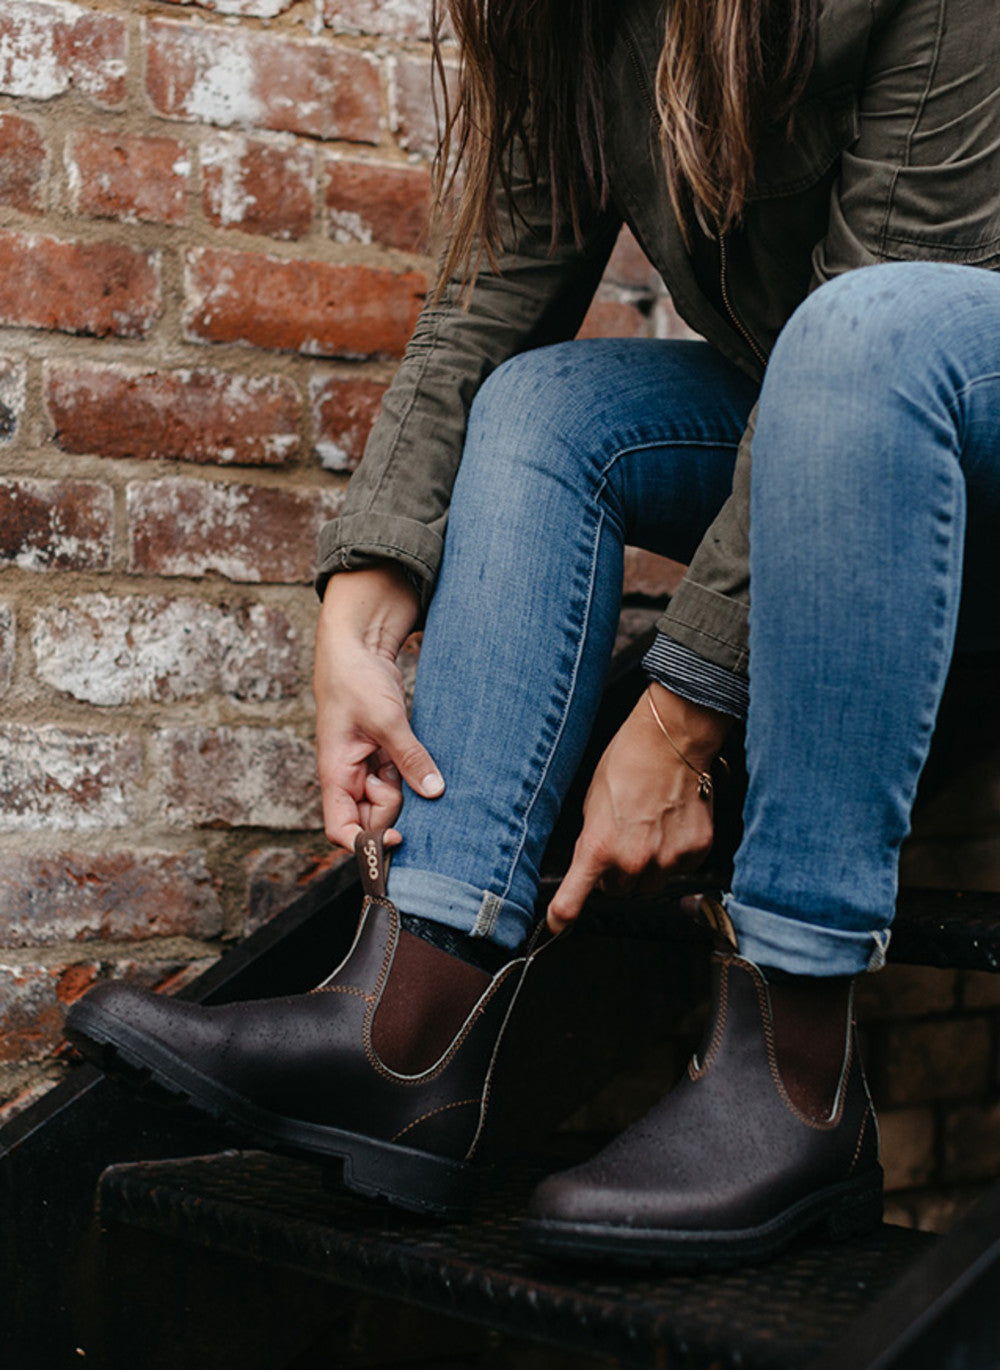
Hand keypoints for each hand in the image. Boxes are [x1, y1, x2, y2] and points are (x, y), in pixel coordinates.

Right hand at [314, 564, 443, 852]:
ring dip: (408, 790)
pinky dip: (414, 775)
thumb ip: (409, 757)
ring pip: (391, 800)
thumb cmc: (355, 679)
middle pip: (373, 818)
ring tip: (415, 759)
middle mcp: (349, 777)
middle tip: (414, 778)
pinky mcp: (383, 755)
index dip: (366, 842)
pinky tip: (424, 764)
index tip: (397, 836)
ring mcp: (366, 767)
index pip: (341, 829)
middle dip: (396, 810)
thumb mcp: (386, 719)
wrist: (357, 646)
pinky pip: (400, 780)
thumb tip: (434, 791)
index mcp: (335, 774)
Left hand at [547, 684, 730, 933]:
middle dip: (618, 872)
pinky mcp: (695, 853)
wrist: (672, 742)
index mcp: (599, 847)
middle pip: (620, 890)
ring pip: (651, 884)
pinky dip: (675, 853)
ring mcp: (668, 860)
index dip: (563, 915)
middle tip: (624, 838)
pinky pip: (680, 869)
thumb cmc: (628, 762)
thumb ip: (593, 840)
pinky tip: (672, 824)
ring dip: (647, 866)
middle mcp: (633, 861)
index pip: (575, 896)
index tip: (557, 925)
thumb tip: (593, 862)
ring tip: (650, 828)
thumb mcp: (593, 802)